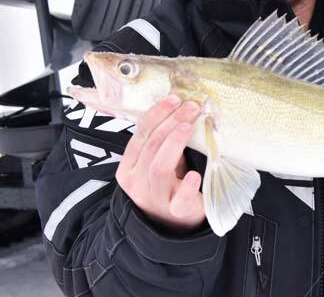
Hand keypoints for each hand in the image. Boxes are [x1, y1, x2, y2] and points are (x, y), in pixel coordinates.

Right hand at [115, 94, 206, 231]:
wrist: (172, 225)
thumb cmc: (168, 184)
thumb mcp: (157, 161)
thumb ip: (162, 140)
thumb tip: (181, 106)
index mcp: (129, 167)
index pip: (140, 135)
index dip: (157, 114)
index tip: (175, 98)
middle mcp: (136, 182)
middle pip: (151, 147)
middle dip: (170, 122)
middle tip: (190, 107)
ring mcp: (155, 199)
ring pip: (159, 168)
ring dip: (174, 144)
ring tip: (188, 127)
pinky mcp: (176, 212)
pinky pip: (178, 200)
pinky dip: (186, 187)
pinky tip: (194, 175)